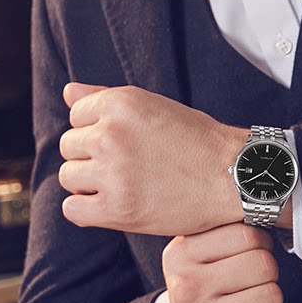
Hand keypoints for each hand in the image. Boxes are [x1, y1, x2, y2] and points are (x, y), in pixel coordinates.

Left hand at [59, 84, 247, 238]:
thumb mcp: (153, 106)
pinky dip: (85, 209)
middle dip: (90, 155)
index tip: (122, 142)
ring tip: (120, 183)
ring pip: (68, 176)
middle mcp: (111, 134)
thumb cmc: (197, 141)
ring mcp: (112, 173)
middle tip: (125, 165)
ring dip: (88, 182)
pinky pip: (73, 209)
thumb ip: (105, 98)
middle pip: (69, 146)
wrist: (233, 177)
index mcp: (120, 103)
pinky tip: (108, 204)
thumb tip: (67, 93)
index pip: (76, 115)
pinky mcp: (117, 209)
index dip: (97, 129)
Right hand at [162, 224, 291, 302]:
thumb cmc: (204, 287)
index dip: (259, 242)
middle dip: (267, 271)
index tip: (248, 252)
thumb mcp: (198, 251)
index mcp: (180, 255)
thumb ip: (225, 226)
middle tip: (251, 280)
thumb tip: (267, 201)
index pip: (247, 233)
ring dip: (271, 299)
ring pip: (272, 295)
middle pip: (263, 264)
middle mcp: (186, 288)